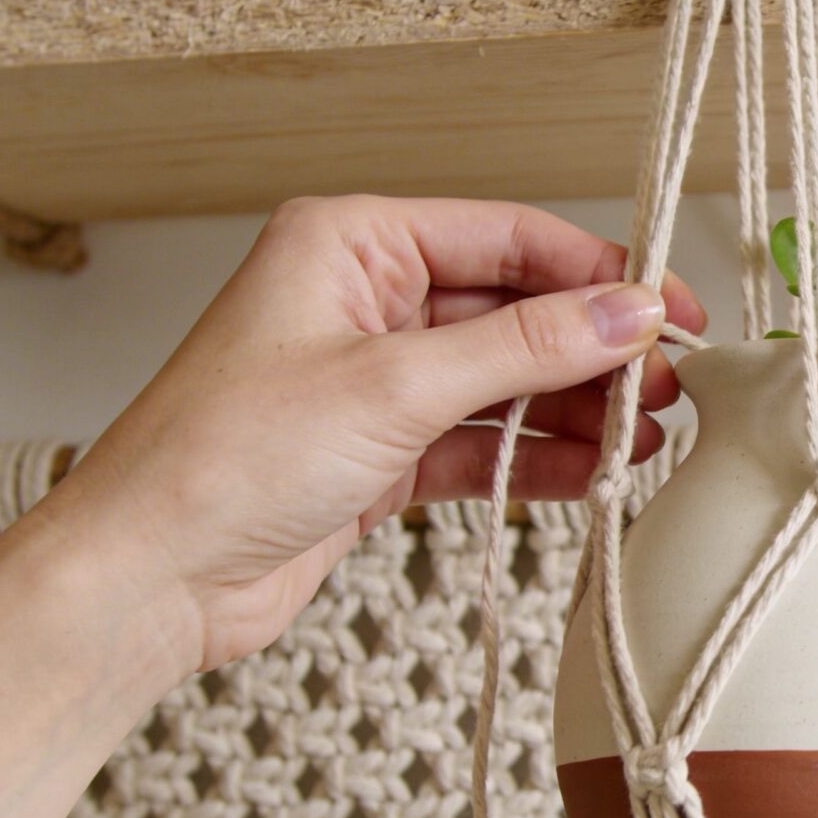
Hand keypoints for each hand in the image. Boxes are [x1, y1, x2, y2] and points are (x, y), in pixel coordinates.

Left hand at [42, 194, 705, 671]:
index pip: (507, 238)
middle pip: (513, 309)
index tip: (670, 310)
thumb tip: (627, 313)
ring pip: (504, 380)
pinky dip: (537, 458)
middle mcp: (362, 301)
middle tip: (670, 385)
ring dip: (574, 409)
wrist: (147, 579)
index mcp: (350, 243)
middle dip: (593, 350)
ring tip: (646, 438)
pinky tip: (596, 475)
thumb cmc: (223, 461)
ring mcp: (371, 380)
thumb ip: (524, 347)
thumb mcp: (395, 387)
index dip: (597, 273)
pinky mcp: (377, 454)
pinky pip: (480, 442)